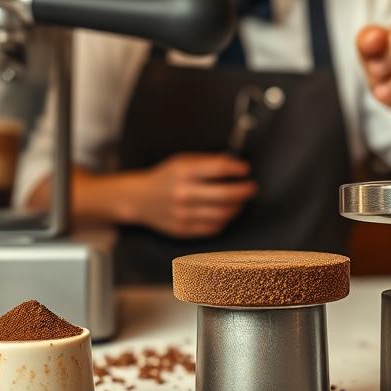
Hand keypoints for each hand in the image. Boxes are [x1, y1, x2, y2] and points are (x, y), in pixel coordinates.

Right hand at [131, 153, 256, 237]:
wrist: (139, 199)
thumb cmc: (165, 178)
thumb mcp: (182, 161)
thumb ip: (207, 162)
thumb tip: (234, 163)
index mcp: (183, 172)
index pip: (218, 168)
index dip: (236, 169)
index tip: (245, 170)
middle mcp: (183, 193)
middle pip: (225, 194)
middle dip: (244, 191)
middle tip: (251, 187)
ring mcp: (183, 214)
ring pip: (222, 213)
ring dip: (237, 207)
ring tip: (240, 201)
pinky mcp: (184, 230)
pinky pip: (213, 227)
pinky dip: (225, 220)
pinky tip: (226, 213)